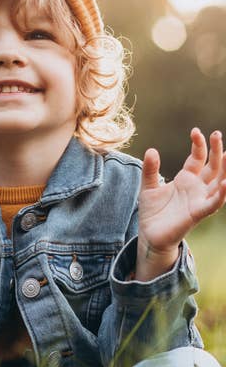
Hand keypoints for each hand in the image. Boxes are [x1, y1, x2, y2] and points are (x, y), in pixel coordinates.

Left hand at [137, 128, 225, 277]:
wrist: (150, 235)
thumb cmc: (152, 211)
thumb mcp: (147, 187)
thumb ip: (150, 170)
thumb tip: (151, 150)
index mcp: (186, 178)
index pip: (198, 157)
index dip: (199, 144)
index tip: (195, 131)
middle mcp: (197, 187)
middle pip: (213, 166)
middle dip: (216, 150)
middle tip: (217, 134)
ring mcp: (199, 199)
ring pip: (219, 182)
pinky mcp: (198, 213)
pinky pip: (214, 202)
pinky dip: (222, 193)